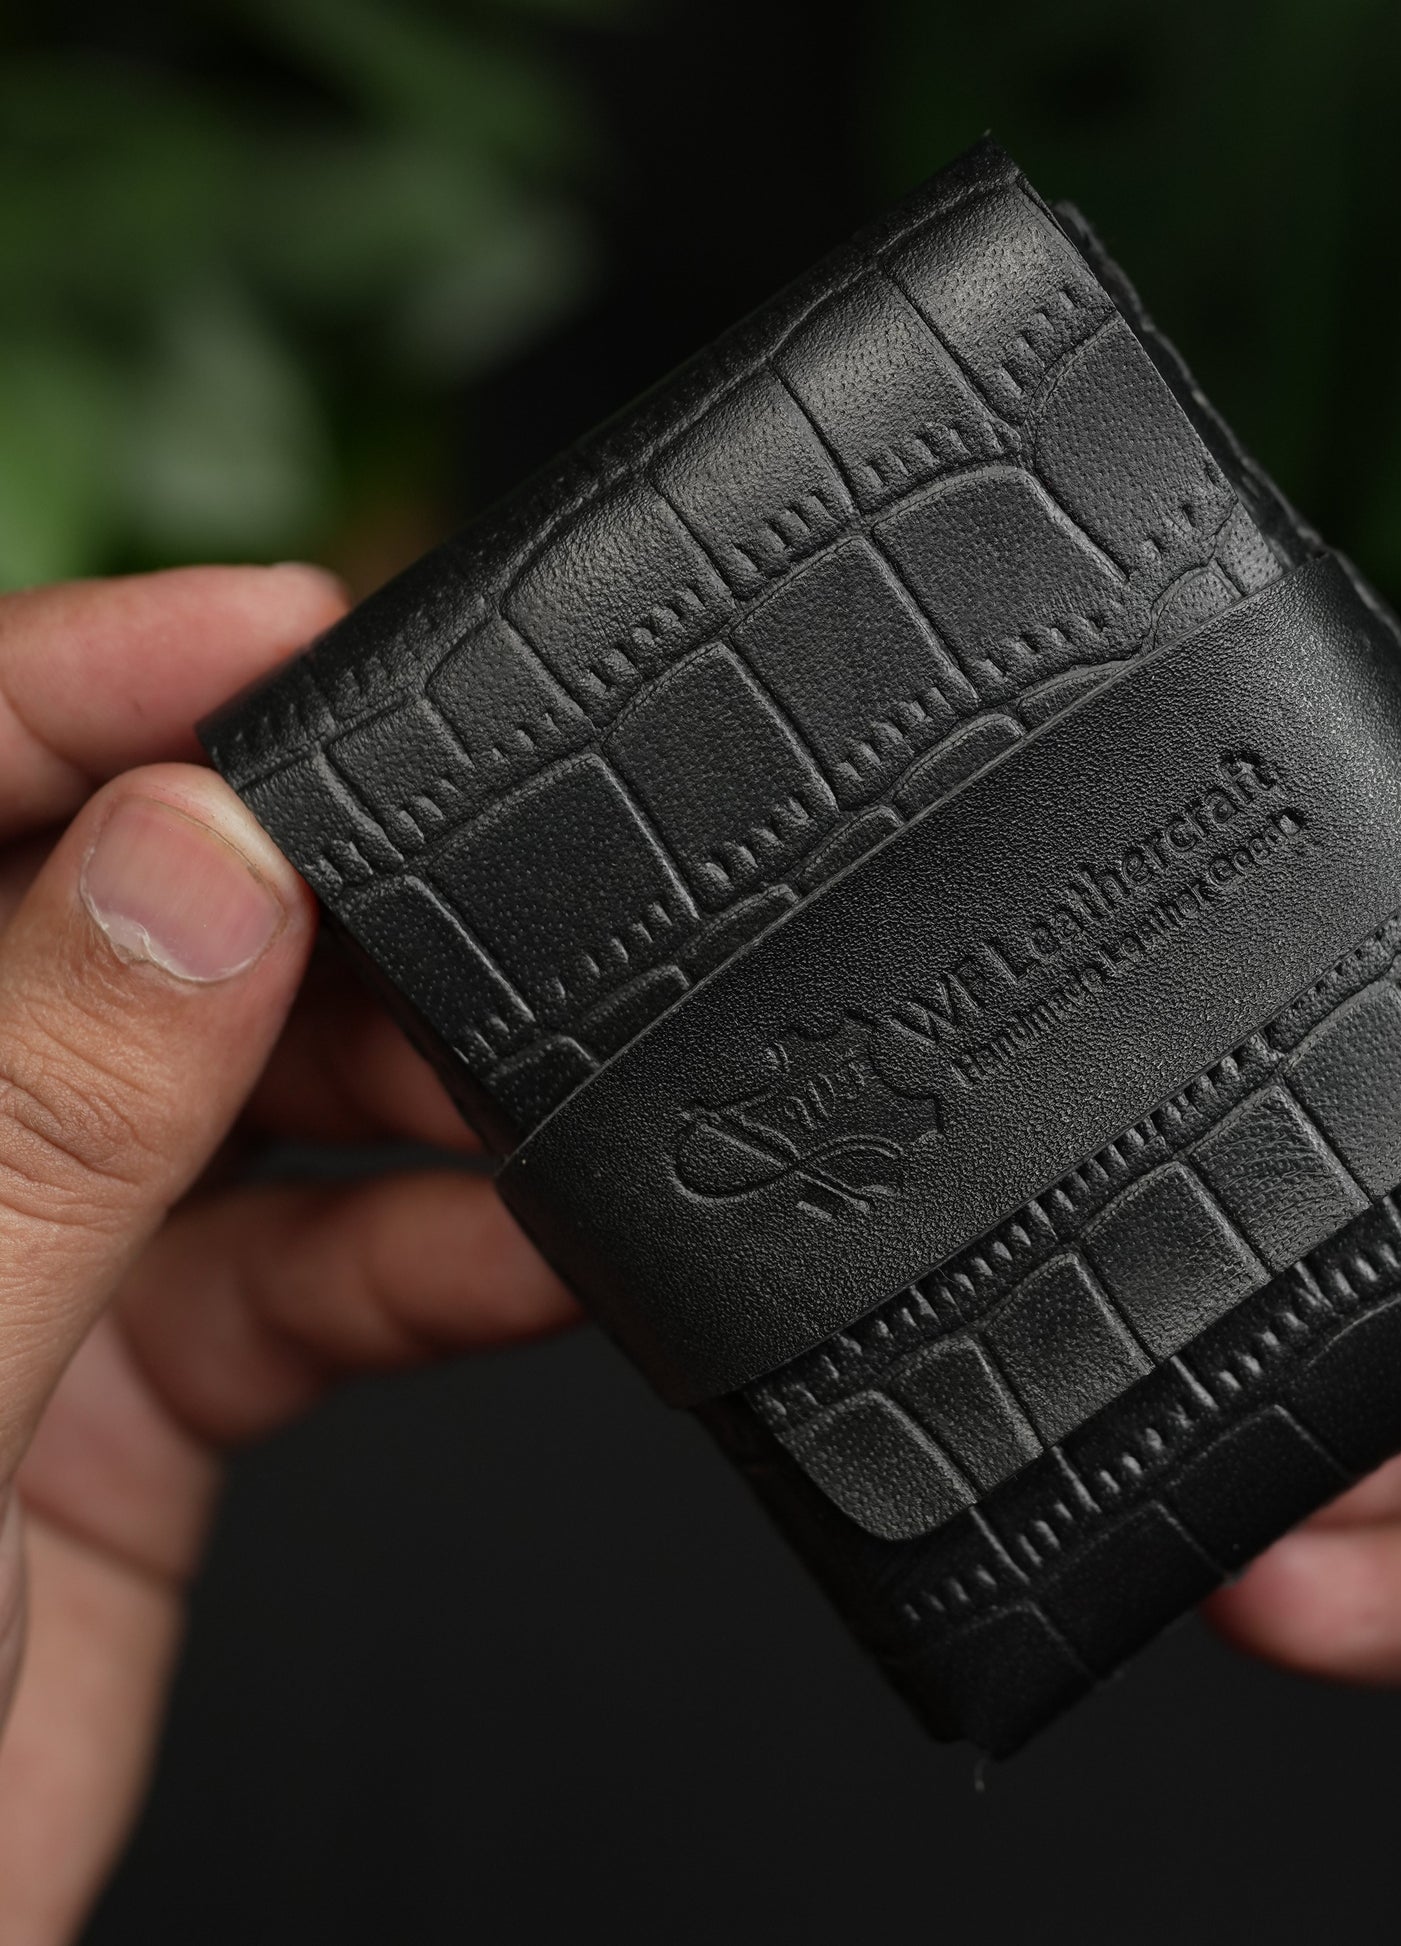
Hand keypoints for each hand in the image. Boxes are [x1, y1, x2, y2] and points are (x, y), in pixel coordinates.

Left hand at [0, 569, 573, 1944]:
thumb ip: (40, 1112)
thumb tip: (201, 866)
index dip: (108, 685)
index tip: (296, 640)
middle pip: (145, 925)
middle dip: (334, 899)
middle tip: (484, 884)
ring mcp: (38, 1257)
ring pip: (267, 1098)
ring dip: (432, 1093)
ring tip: (558, 1081)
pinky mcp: (149, 1385)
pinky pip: (333, 1270)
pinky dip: (459, 1257)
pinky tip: (557, 1250)